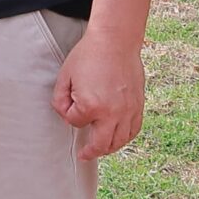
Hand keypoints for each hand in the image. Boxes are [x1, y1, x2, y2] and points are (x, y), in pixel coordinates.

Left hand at [54, 30, 146, 158]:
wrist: (115, 42)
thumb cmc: (88, 56)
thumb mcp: (65, 76)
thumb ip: (60, 99)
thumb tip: (67, 115)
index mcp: (91, 106)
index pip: (75, 122)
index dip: (69, 114)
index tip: (69, 102)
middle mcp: (112, 113)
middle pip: (100, 144)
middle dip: (90, 151)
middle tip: (85, 156)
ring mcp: (128, 111)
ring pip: (120, 141)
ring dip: (109, 149)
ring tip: (101, 150)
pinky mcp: (138, 106)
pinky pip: (134, 130)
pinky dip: (125, 138)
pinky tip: (118, 138)